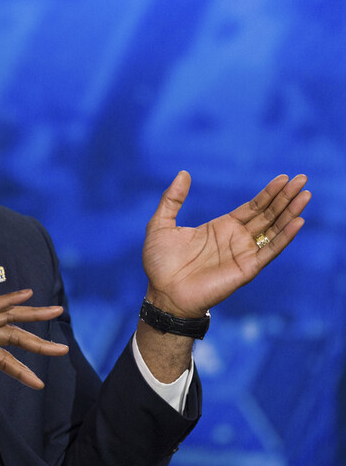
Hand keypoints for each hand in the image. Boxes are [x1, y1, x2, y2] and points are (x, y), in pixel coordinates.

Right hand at [0, 289, 66, 422]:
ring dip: (32, 314)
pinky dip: (8, 300)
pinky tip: (27, 296)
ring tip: (56, 313)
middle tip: (62, 348)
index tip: (39, 383)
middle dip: (37, 341)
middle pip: (11, 335)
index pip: (2, 359)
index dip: (21, 370)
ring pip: (7, 317)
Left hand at [142, 171, 309, 317]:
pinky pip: (270, 251)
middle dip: (285, 197)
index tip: (284, 177)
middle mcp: (236, 239)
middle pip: (268, 214)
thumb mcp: (161, 224)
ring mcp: (243, 253)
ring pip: (274, 229)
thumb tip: (184, 173)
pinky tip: (297, 221)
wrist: (162, 292)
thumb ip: (172, 199)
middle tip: (303, 178)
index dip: (269, 192)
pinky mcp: (246, 269)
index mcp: (221, 227)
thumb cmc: (160, 263)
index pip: (252, 206)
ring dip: (290, 212)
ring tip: (305, 194)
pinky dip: (284, 237)